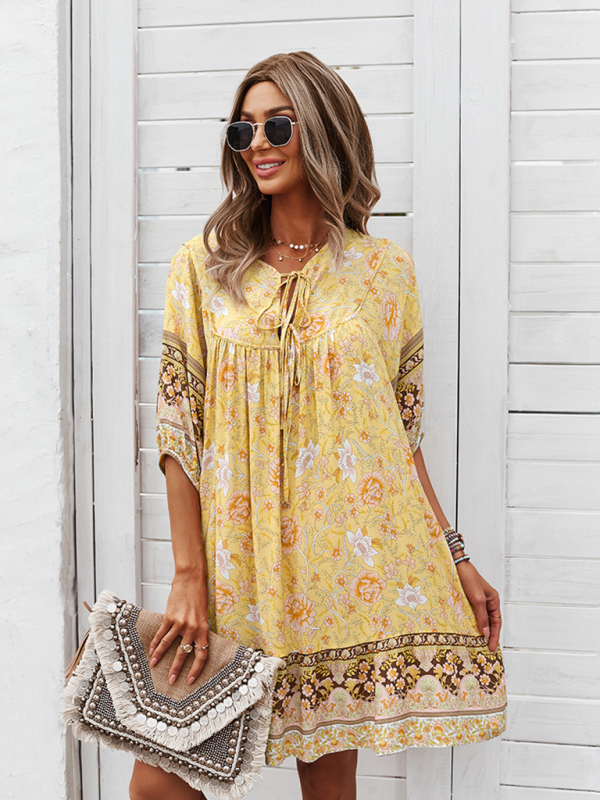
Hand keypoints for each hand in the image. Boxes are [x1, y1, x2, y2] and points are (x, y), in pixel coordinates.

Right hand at [148, 571, 208, 685]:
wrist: (190, 579)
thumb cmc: (198, 595)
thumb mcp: (203, 615)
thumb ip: (197, 630)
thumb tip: (192, 646)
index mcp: (203, 629)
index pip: (202, 655)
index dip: (196, 669)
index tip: (190, 680)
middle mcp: (192, 628)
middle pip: (184, 653)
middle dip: (176, 669)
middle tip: (170, 681)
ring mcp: (180, 622)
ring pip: (168, 645)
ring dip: (160, 656)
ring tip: (153, 665)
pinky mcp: (169, 616)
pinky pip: (161, 633)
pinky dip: (155, 643)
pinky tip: (151, 650)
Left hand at [455, 559, 501, 651]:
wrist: (456, 566)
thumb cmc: (469, 578)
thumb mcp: (478, 598)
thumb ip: (482, 616)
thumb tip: (485, 632)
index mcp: (493, 600)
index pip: (496, 622)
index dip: (494, 635)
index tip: (491, 647)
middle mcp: (487, 602)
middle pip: (489, 622)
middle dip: (488, 635)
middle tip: (485, 649)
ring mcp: (477, 601)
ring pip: (480, 619)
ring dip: (479, 630)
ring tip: (477, 643)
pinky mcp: (467, 600)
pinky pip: (472, 615)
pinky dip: (471, 623)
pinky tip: (468, 631)